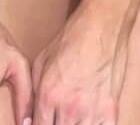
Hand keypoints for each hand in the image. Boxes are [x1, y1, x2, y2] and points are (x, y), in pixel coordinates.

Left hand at [30, 5, 128, 124]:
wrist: (101, 25)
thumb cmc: (71, 39)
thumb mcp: (41, 62)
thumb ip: (32, 93)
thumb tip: (28, 119)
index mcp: (48, 95)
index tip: (41, 123)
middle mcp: (69, 108)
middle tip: (58, 117)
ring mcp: (92, 111)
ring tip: (72, 118)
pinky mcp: (111, 111)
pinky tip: (89, 121)